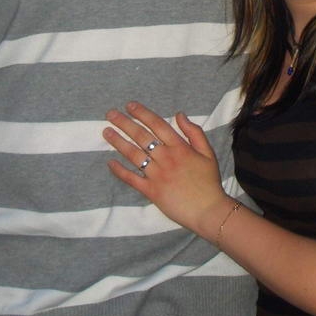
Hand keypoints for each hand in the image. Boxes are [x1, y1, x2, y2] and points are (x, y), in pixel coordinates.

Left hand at [103, 101, 232, 240]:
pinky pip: (132, 179)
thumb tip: (179, 115)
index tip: (130, 105)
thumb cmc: (209, 182)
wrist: (208, 210)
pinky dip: (120, 171)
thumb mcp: (208, 153)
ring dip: (119, 142)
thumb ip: (194, 132)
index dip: (142, 113)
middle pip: (141, 136)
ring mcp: (157, 175)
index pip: (157, 125)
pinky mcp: (151, 191)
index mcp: (180, 147)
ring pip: (134, 154)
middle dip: (125, 123)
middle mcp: (166, 158)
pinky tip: (110, 162)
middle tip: (110, 114)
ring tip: (106, 132)